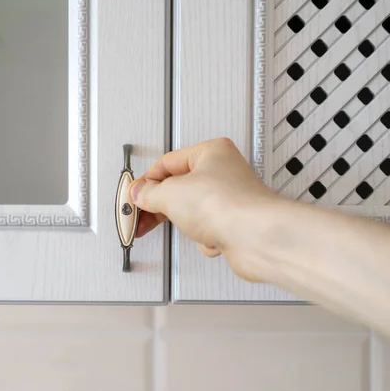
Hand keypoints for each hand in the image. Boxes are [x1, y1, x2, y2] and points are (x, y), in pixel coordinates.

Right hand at [128, 137, 278, 280]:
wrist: (256, 237)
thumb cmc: (227, 205)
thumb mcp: (170, 193)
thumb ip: (149, 193)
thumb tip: (139, 192)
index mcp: (210, 152)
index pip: (167, 164)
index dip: (146, 181)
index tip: (133, 196)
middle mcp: (223, 172)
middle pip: (178, 188)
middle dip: (161, 206)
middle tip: (141, 217)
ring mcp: (229, 199)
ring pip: (192, 212)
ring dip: (189, 223)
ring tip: (192, 225)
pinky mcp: (234, 224)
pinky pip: (207, 230)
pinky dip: (205, 238)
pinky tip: (211, 236)